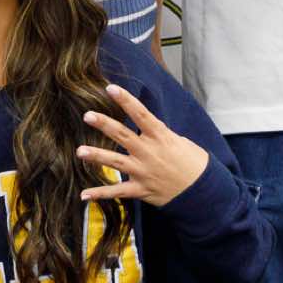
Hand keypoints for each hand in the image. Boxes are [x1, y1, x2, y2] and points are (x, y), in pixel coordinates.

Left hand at [76, 84, 208, 206]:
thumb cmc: (195, 163)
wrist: (203, 192)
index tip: (110, 88)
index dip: (126, 100)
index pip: (141, 114)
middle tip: (87, 115)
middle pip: (123, 135)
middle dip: (104, 124)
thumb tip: (148, 128)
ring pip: (116, 162)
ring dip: (97, 156)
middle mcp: (149, 152)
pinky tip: (83, 195)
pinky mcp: (141, 189)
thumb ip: (161, 135)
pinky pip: (117, 192)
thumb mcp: (182, 142)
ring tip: (79, 151)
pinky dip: (100, 193)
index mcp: (161, 136)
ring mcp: (143, 171)